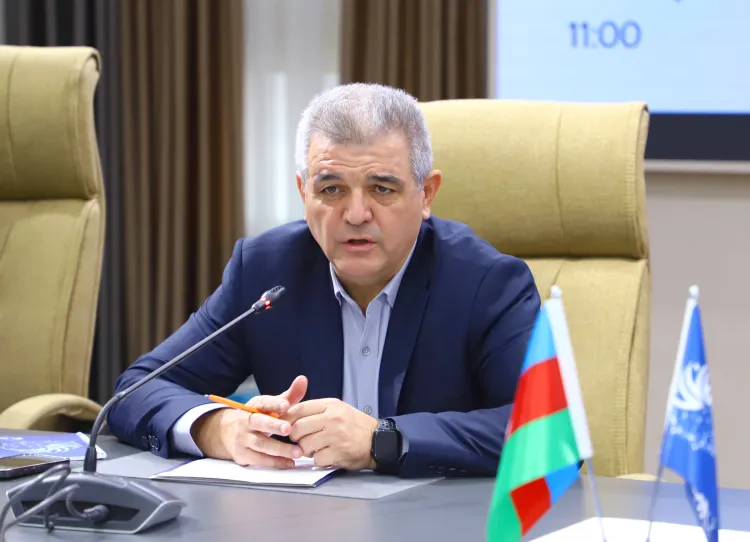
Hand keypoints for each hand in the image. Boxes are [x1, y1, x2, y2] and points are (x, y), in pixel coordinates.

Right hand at [192, 376, 307, 468]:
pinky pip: (259, 460)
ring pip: (260, 444)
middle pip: (259, 422)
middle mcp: (246, 421)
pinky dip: (275, 462)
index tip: (286, 405)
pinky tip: (289, 463)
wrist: (228, 433)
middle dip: (273, 425)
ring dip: (280, 449)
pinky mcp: (242, 455)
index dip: (274, 404)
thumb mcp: (271, 405)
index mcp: (254, 406)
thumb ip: (289, 395)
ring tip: (298, 452)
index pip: (263, 403)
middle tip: (289, 428)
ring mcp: (242, 438)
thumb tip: (303, 380)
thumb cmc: (259, 417)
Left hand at [284, 399, 378, 470]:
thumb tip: (288, 417)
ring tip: (318, 448)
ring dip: (307, 450)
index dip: (287, 419)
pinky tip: (328, 455)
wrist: (377, 440)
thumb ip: (315, 411)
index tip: (284, 426)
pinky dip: (319, 460)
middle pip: (297, 428)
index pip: (299, 409)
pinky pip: (316, 460)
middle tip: (302, 440)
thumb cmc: (354, 425)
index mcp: (330, 405)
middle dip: (295, 437)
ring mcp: (335, 436)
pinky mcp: (338, 453)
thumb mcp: (337, 409)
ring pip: (305, 446)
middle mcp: (332, 419)